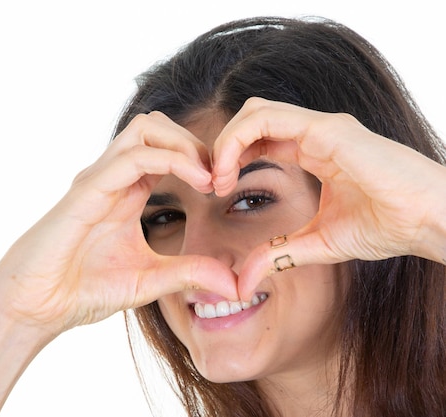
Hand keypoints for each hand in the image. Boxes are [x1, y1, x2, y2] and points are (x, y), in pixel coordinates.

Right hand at [0, 111, 238, 334]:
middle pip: (157, 126)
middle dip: (196, 142)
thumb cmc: (81, 290)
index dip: (200, 158)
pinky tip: (196, 183)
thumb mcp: (148, 280)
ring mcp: (98, 180)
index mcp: (126, 192)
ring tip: (210, 177)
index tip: (226, 186)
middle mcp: (111, 177)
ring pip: (146, 128)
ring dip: (186, 144)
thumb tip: (231, 282)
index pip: (166, 149)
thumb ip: (187, 273)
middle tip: (221, 176)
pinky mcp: (86, 191)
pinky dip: (171, 161)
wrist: (35, 306)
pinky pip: (132, 158)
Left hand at [212, 98, 445, 298]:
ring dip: (226, 142)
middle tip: (211, 183)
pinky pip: (268, 119)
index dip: (231, 158)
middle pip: (250, 119)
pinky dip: (238, 140)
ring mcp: (322, 126)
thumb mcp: (319, 243)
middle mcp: (314, 132)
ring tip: (218, 180)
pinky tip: (229, 173)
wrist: (430, 221)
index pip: (259, 138)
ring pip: (254, 111)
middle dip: (222, 147)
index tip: (217, 190)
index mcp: (314, 150)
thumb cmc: (388, 226)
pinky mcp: (329, 130)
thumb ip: (280, 255)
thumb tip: (243, 282)